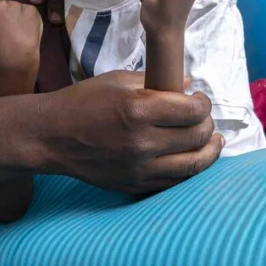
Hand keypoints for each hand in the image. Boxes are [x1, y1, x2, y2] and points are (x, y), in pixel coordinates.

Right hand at [0, 0, 42, 76]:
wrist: (16, 58)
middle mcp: (5, 1)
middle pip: (5, 4)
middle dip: (5, 13)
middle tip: (7, 29)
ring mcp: (21, 6)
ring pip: (18, 8)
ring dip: (17, 17)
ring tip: (17, 33)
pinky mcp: (33, 11)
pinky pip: (29, 13)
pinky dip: (28, 20)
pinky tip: (26, 32)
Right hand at [38, 70, 222, 193]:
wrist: (51, 136)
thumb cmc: (83, 102)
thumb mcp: (117, 81)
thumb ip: (155, 81)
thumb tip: (189, 82)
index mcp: (139, 109)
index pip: (193, 110)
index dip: (203, 103)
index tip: (198, 99)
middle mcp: (142, 142)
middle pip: (197, 137)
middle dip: (208, 125)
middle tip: (204, 118)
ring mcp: (139, 168)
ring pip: (193, 165)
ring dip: (209, 152)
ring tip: (213, 142)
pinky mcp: (134, 185)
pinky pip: (175, 182)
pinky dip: (190, 170)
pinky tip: (193, 158)